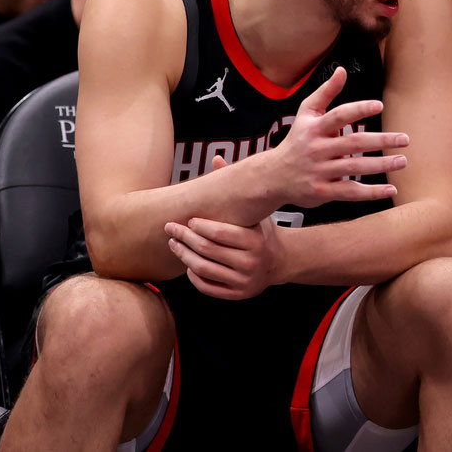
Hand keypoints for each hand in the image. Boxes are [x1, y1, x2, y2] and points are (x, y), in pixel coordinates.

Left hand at [166, 156, 285, 298]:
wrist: (281, 260)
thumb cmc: (262, 231)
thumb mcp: (254, 211)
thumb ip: (234, 188)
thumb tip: (216, 158)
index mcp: (255, 241)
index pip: (218, 232)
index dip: (199, 225)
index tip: (188, 219)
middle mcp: (251, 262)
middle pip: (207, 250)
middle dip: (184, 238)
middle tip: (171, 229)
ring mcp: (244, 281)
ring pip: (203, 269)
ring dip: (183, 256)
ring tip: (174, 244)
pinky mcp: (237, 294)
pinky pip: (207, 286)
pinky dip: (193, 275)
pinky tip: (187, 263)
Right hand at [273, 66, 409, 206]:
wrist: (273, 176)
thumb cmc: (297, 140)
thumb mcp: (306, 114)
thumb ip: (325, 92)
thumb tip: (342, 70)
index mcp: (314, 128)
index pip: (338, 116)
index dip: (359, 110)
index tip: (379, 106)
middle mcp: (317, 149)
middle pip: (353, 143)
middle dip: (381, 140)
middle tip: (405, 139)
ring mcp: (320, 171)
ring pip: (355, 167)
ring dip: (382, 165)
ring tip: (402, 160)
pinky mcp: (323, 191)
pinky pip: (351, 192)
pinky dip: (372, 192)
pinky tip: (391, 188)